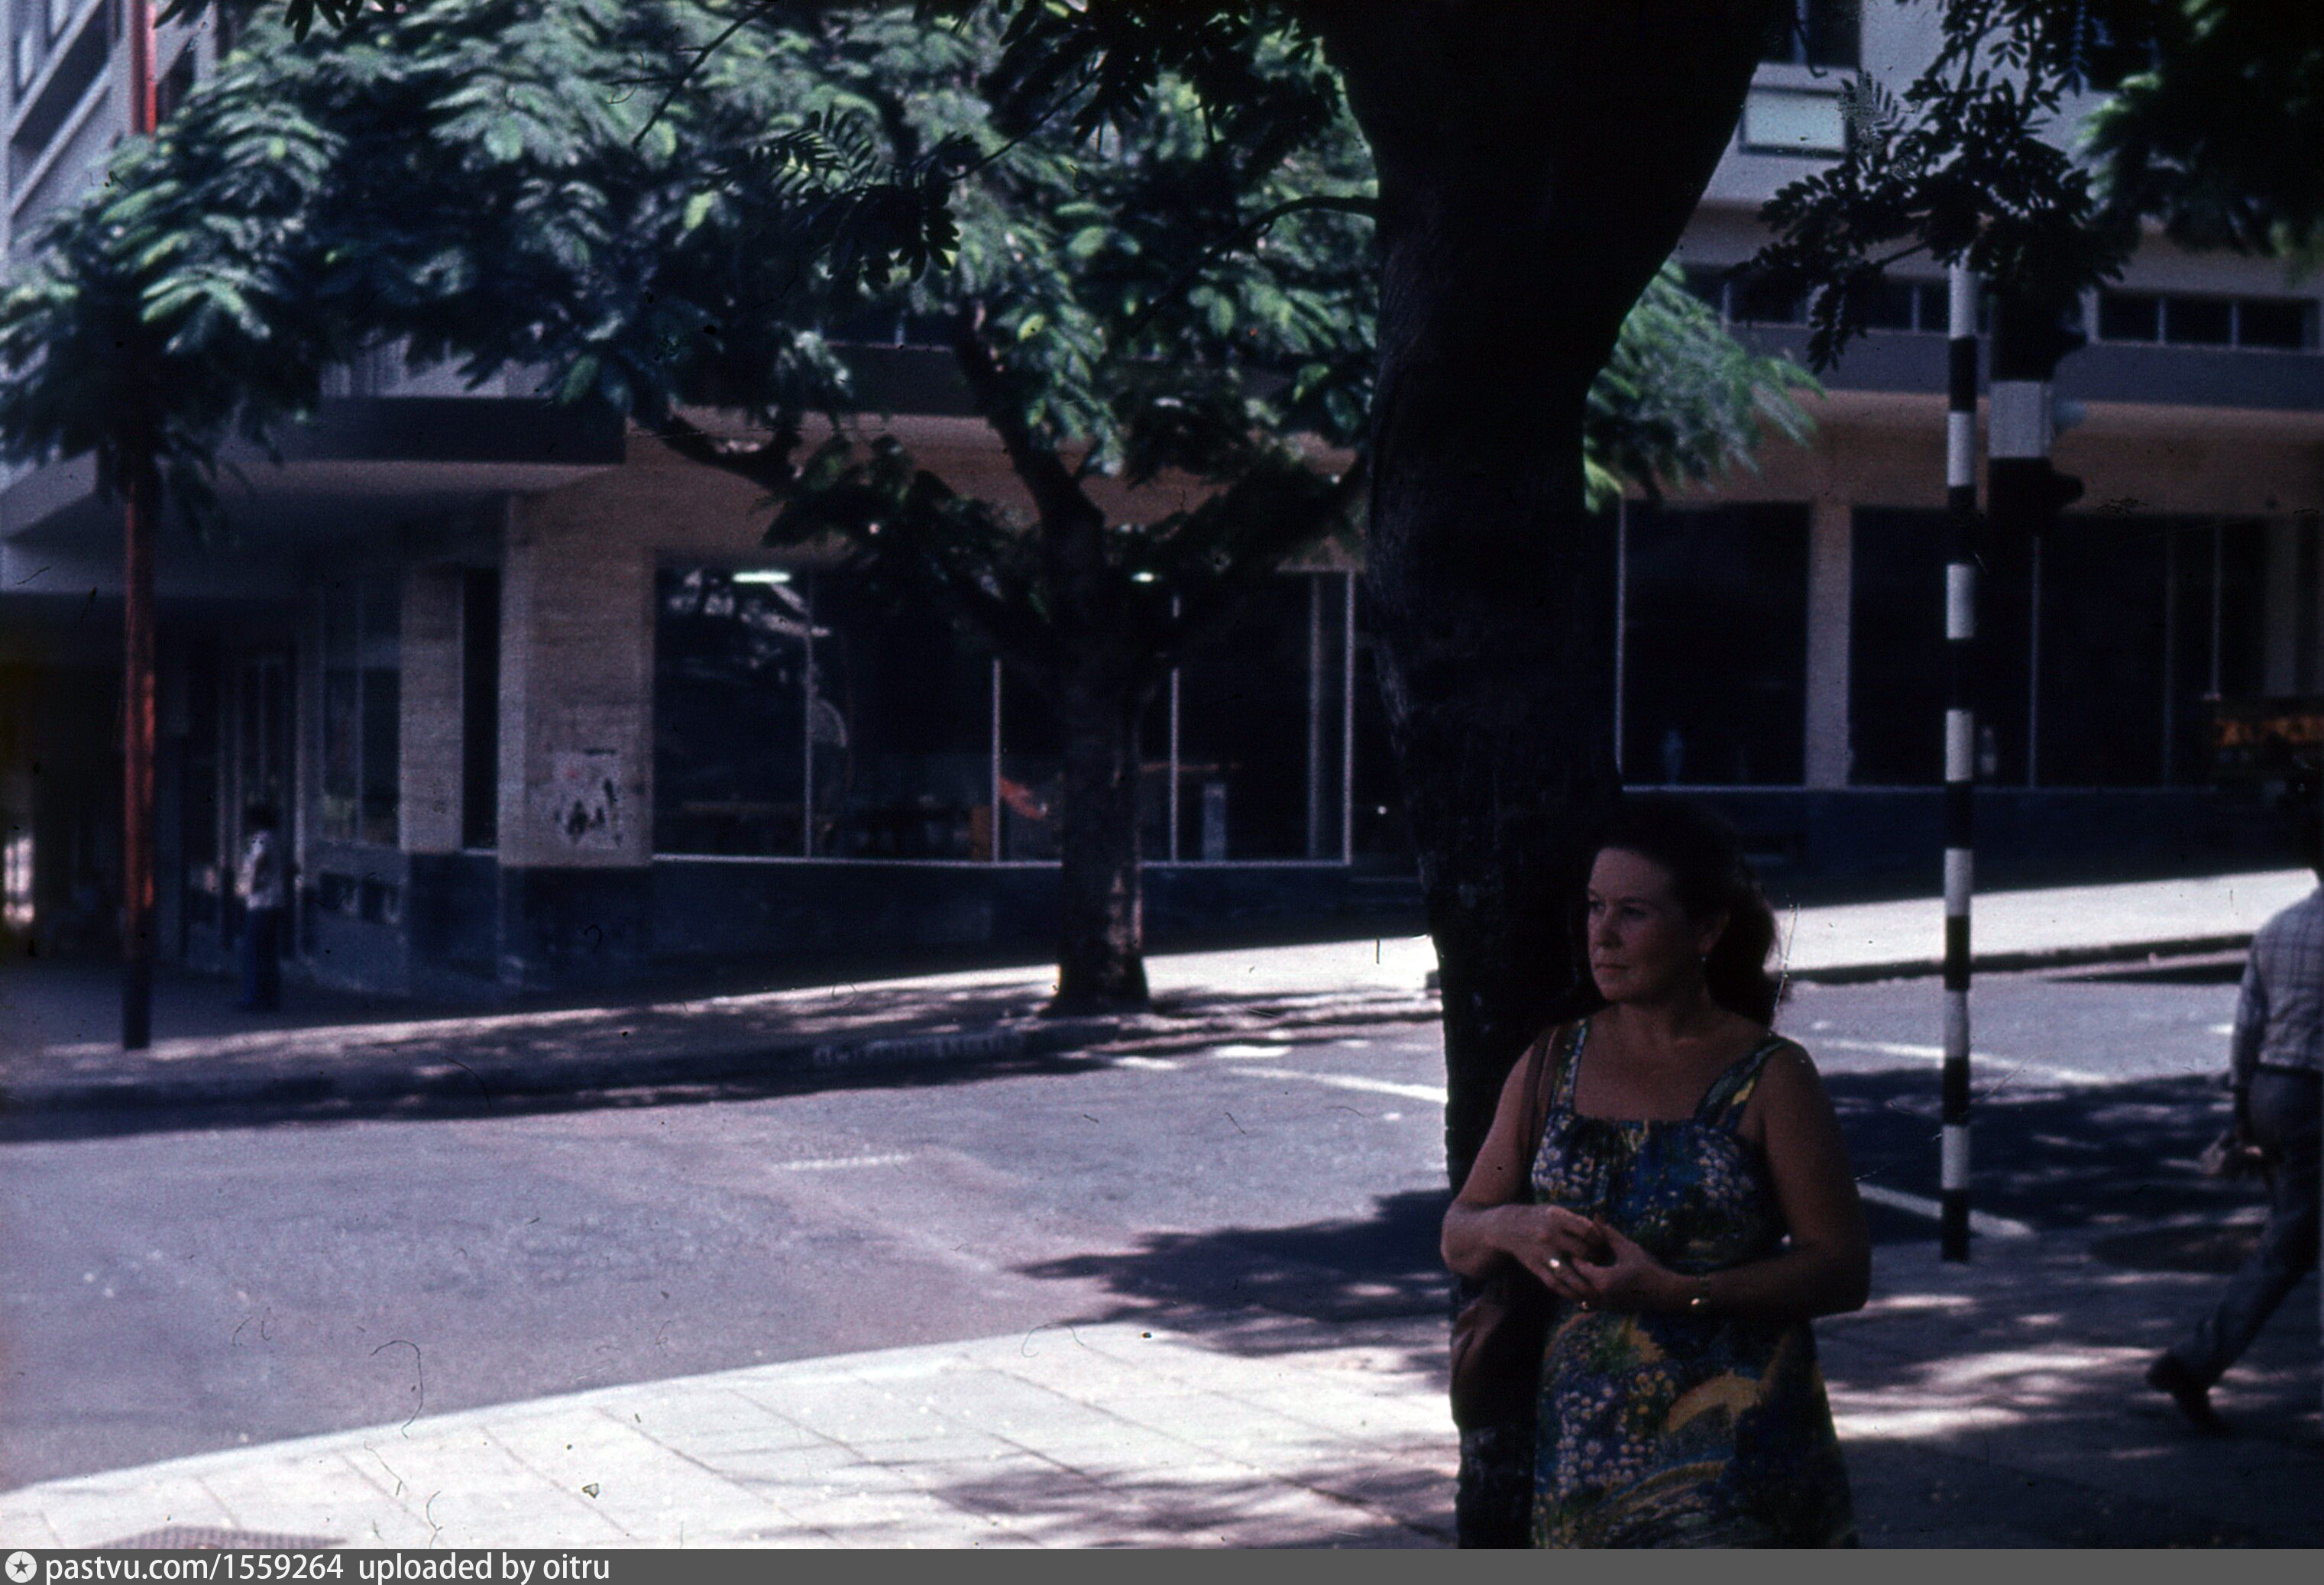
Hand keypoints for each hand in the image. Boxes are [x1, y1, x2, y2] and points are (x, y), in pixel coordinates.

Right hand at [1495, 1204, 1612, 1305]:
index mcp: (1557, 1219)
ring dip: (1585, 1285)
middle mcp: (1550, 1236)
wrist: (1507, 1227)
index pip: (1587, 1231)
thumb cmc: (1538, 1218)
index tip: (1601, 1245)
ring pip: (1569, 1274)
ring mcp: (1542, 1253)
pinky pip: (1554, 1284)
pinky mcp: (1535, 1266)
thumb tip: (1601, 1232)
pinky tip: (1578, 1297)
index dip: (1599, 1239)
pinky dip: (1568, 1292)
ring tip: (1596, 1292)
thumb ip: (1576, 1221)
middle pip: (1582, 1252)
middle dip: (1595, 1260)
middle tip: (1601, 1265)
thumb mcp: (1555, 1211)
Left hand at [1567, 1222, 1681, 1314]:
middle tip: (1576, 1256)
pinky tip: (1591, 1281)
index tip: (1576, 1244)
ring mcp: (1604, 1307)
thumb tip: (1596, 1217)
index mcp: (1603, 1281)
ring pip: (1579, 1295)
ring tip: (1583, 1268)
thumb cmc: (1647, 1269)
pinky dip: (1585, 1292)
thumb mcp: (1627, 1248)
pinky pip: (1588, 1303)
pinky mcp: (1608, 1311)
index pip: (1577, 1265)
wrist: (1665, 1293)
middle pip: (1575, 1282)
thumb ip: (1609, 1234)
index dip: (1576, 1254)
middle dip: (1574, 1269)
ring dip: (1578, 1283)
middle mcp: (1600, 1297)